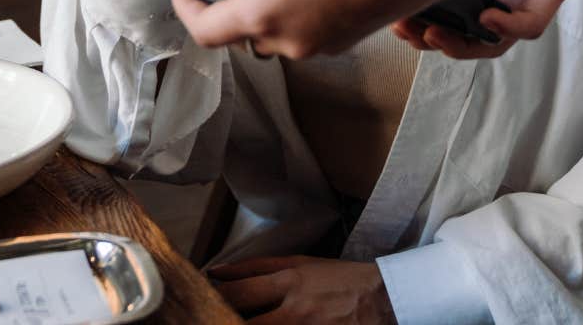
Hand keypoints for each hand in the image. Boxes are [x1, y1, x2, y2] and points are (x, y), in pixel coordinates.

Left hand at [168, 0, 443, 58]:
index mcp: (260, 18)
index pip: (205, 31)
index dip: (186, 10)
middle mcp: (288, 43)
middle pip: (240, 31)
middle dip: (230, 0)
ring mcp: (321, 43)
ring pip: (275, 28)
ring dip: (266, 0)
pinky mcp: (347, 36)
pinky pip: (307, 25)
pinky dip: (298, 3)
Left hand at [209, 256, 395, 323]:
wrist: (384, 300)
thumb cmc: (340, 279)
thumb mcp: (301, 263)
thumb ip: (258, 268)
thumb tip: (218, 271)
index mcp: (290, 282)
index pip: (238, 292)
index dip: (213, 298)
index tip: (197, 300)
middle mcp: (295, 311)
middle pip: (245, 323)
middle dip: (221, 320)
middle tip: (206, 318)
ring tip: (234, 322)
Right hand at [387, 0, 582, 57]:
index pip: (444, 18)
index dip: (419, 26)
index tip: (396, 21)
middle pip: (464, 38)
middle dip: (431, 41)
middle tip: (406, 30)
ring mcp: (522, 3)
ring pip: (493, 43)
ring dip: (461, 45)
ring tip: (435, 33)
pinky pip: (529, 26)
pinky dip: (507, 27)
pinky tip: (487, 17)